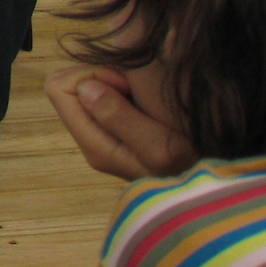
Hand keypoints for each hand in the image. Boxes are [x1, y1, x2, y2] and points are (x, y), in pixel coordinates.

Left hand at [45, 65, 196, 181]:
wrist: (206, 191)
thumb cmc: (190, 169)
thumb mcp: (161, 148)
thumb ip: (119, 117)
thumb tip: (86, 87)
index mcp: (93, 143)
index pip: (59, 88)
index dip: (92, 75)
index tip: (125, 86)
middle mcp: (90, 139)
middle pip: (69, 85)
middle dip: (100, 75)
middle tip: (135, 90)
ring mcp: (102, 135)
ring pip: (86, 87)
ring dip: (113, 81)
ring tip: (145, 98)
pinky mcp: (117, 130)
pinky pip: (104, 94)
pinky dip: (121, 88)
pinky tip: (147, 103)